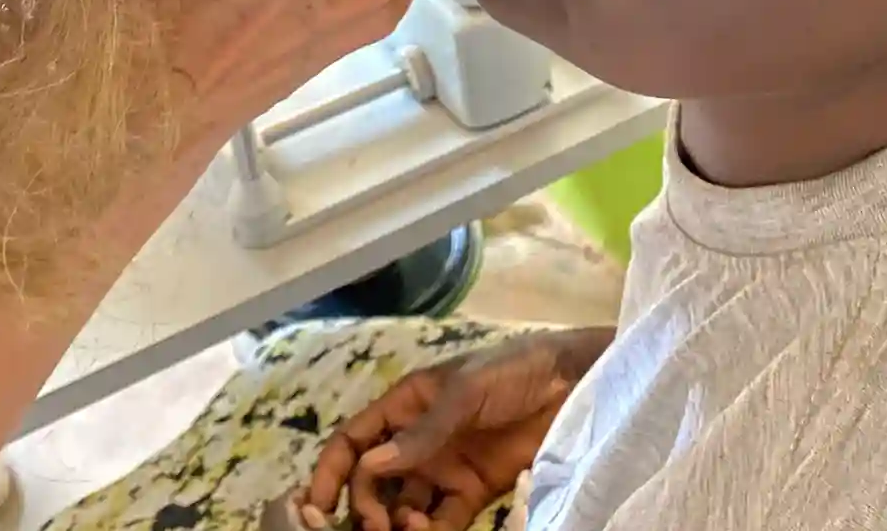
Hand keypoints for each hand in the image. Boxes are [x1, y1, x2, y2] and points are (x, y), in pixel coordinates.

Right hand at [298, 328, 612, 530]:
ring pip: (402, 506)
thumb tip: (371, 466)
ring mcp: (445, 468)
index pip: (355, 440)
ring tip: (405, 526)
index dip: (331, 471)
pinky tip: (426, 530)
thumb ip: (421, 431)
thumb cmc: (512, 371)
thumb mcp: (465, 391)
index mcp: (406, 405)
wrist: (572, 385)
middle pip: (372, 482)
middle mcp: (418, 440)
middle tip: (374, 524)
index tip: (315, 506)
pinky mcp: (474, 492)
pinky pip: (441, 521)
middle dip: (363, 505)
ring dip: (394, 522)